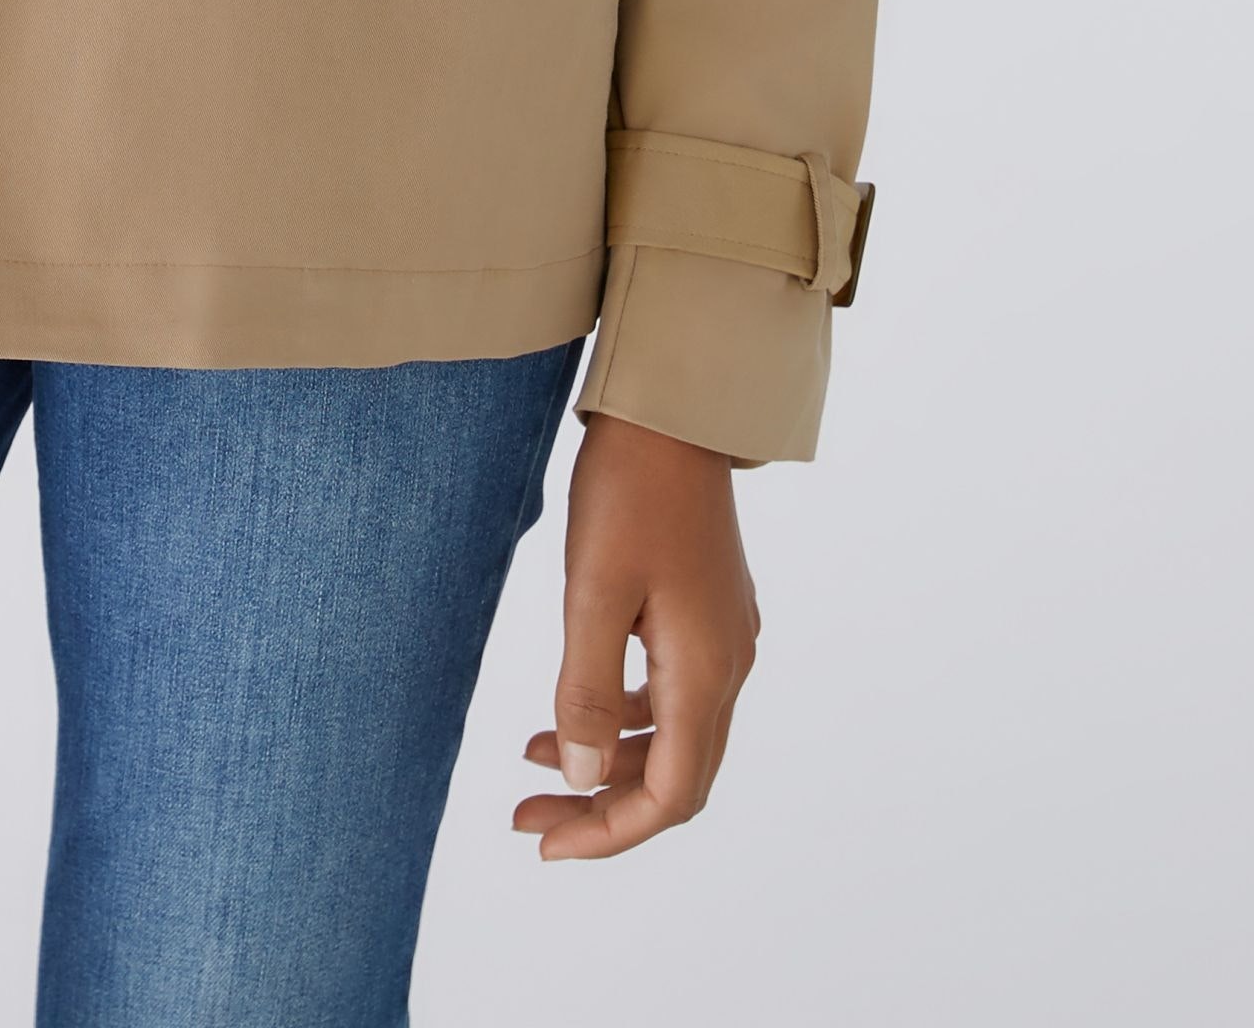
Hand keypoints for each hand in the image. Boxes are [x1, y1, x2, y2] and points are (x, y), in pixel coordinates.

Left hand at [515, 411, 759, 858]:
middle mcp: (727, 665)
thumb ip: (588, 693)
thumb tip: (581, 779)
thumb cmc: (629, 490)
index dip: (610, 834)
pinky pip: (672, 693)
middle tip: (526, 815)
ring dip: (608, 763)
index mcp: (705, 670)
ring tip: (532, 763)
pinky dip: (623, 717)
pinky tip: (574, 709)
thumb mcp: (593, 591)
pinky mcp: (708, 610)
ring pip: (672, 737)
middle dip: (602, 809)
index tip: (544, 844)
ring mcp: (724, 636)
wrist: (674, 410)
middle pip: (674, 776)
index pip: (670, 795)